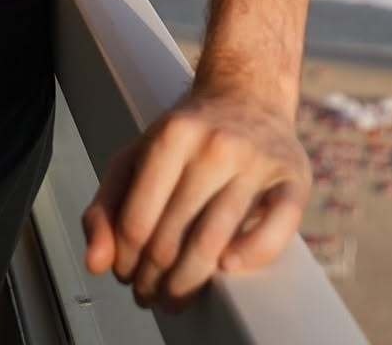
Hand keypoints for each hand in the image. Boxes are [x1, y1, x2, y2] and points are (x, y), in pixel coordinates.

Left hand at [81, 84, 310, 314]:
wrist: (248, 94)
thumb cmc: (186, 138)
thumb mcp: (137, 156)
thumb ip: (106, 206)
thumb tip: (96, 263)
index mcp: (174, 133)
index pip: (136, 222)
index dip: (125, 261)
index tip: (125, 273)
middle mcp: (217, 144)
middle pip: (172, 237)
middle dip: (153, 279)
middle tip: (150, 292)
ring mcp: (259, 160)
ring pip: (215, 242)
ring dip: (188, 284)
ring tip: (175, 296)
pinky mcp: (295, 178)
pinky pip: (277, 230)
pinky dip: (251, 257)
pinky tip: (227, 268)